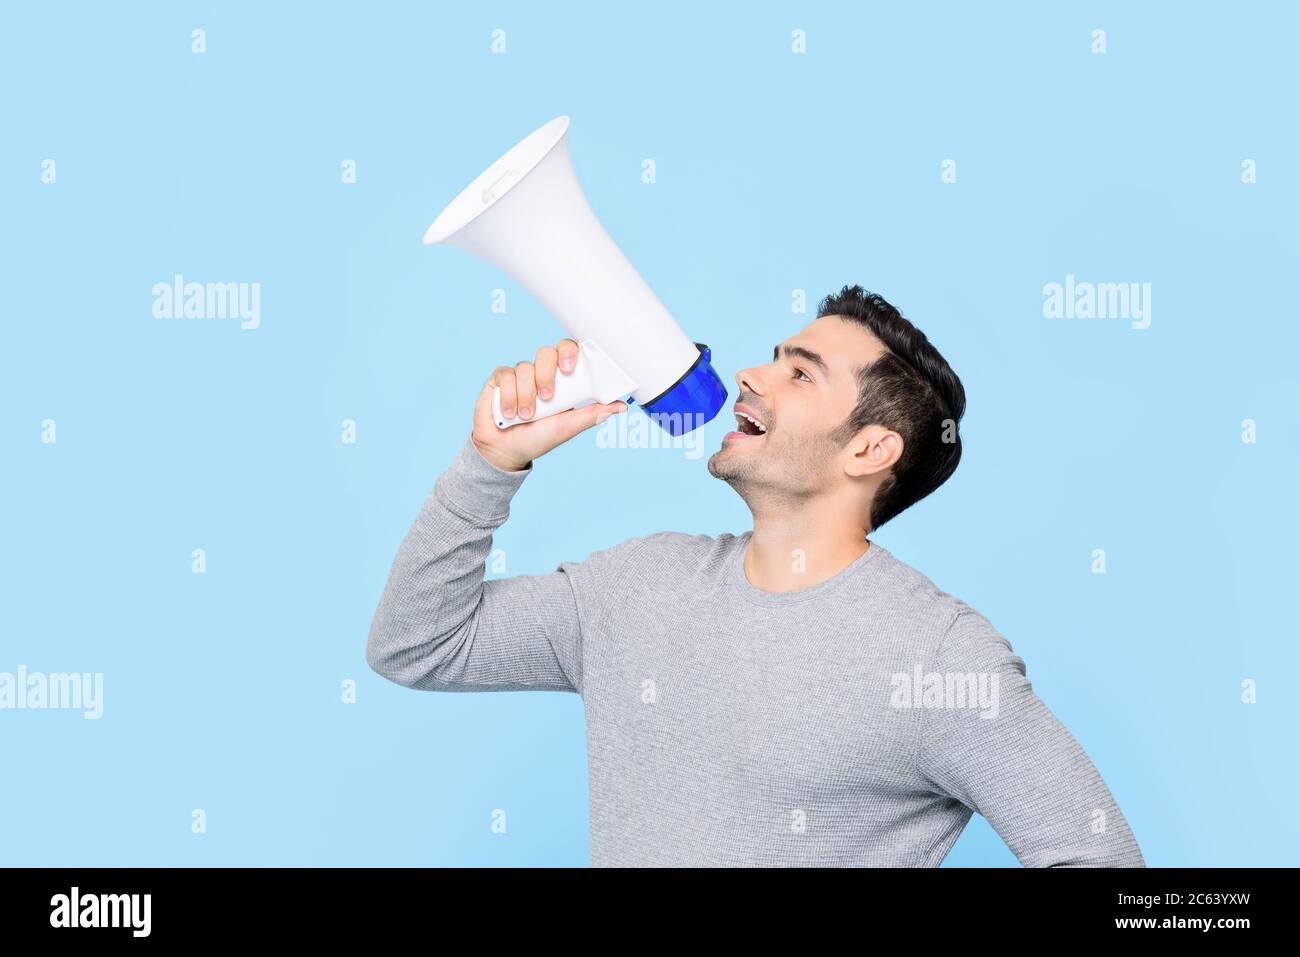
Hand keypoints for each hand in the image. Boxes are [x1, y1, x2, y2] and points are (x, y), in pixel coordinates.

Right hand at [470, 338, 627, 471]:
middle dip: (546, 375)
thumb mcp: (569, 426)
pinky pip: (505, 376)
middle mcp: (540, 373)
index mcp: (560, 380)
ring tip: (526, 416)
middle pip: (545, 353)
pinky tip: (509, 413)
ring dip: (526, 395)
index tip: (569, 369)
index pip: (567, 351)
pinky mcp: (499, 379)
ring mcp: (519, 375)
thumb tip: (621, 406)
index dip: (569, 352)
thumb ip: (592, 414)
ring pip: (525, 368)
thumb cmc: (539, 437)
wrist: (506, 450)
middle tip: (548, 397)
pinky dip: (508, 396)